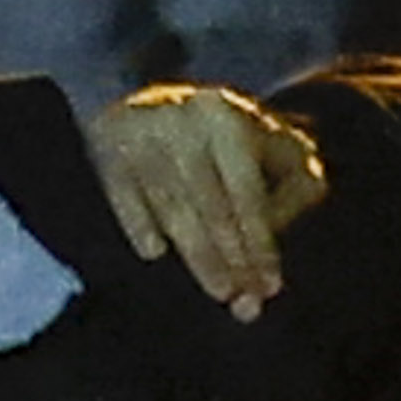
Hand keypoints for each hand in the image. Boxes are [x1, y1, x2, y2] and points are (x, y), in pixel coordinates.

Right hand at [84, 86, 309, 318]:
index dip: (259, 241)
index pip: (245, 191)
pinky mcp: (107, 145)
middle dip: (230, 257)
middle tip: (243, 298)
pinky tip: (154, 252)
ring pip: (172, 206)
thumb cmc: (229, 137)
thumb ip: (293, 191)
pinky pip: (123, 192)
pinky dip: (138, 223)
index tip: (270, 283)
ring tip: (219, 290)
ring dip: (198, 255)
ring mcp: (142, 134)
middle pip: (211, 203)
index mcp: (229, 119)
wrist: (152, 102)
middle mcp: (185, 122)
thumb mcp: (273, 145)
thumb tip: (270, 248)